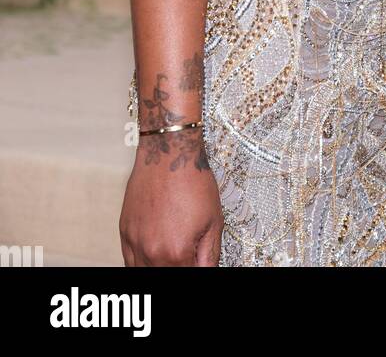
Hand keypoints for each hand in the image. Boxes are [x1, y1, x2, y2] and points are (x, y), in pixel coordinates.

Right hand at [119, 135, 222, 265]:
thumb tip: (208, 270)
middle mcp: (151, 251)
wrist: (169, 154)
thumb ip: (209, 255)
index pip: (186, 278)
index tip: (196, 264)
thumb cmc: (192, 180)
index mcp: (176, 253)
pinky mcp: (125, 232)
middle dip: (177, 269)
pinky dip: (141, 263)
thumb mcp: (214, 221)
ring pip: (142, 273)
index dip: (195, 270)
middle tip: (186, 258)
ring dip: (158, 269)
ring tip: (170, 259)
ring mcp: (135, 242)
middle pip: (163, 277)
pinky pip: (128, 260)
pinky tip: (153, 256)